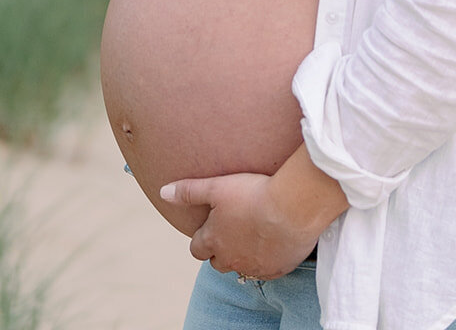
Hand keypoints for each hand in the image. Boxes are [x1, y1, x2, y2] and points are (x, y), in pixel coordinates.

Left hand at [160, 173, 323, 279]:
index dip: (203, 237)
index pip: (197, 248)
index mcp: (213, 240)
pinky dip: (266, 258)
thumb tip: (163, 192)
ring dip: (243, 255)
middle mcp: (229, 258)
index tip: (213, 225)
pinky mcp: (275, 269)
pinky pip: (266, 270)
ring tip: (254, 234)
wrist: (292, 207)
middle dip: (221, 248)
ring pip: (241, 267)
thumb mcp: (217, 187)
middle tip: (234, 228)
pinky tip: (274, 240)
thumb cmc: (253, 194)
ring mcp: (253, 267)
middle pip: (217, 261)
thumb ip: (188, 191)